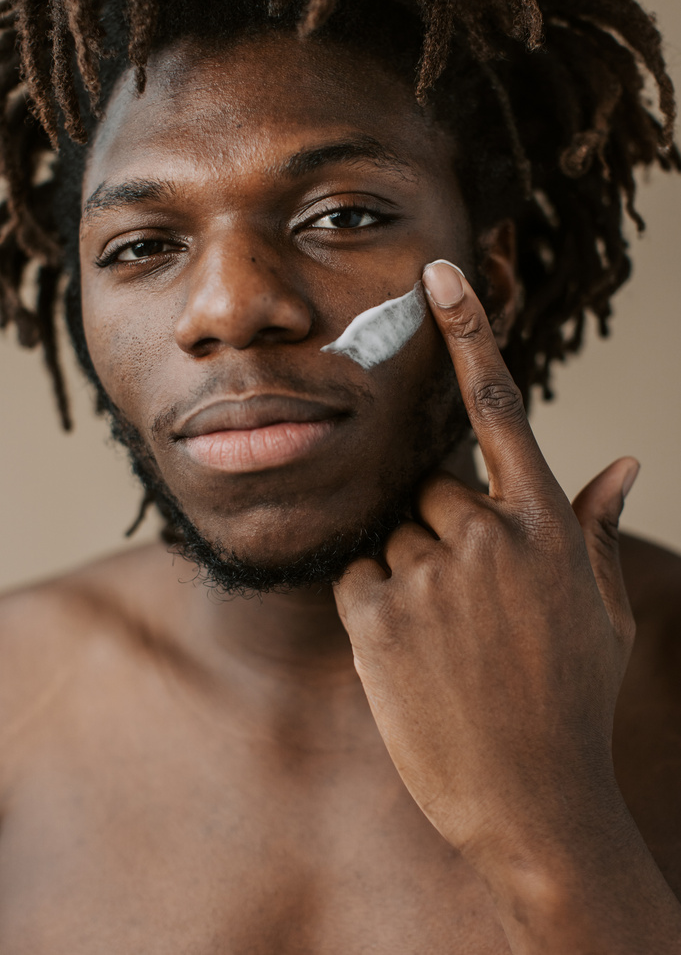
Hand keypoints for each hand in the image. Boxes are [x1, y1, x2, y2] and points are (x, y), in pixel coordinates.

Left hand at [333, 259, 638, 865]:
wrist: (535, 805)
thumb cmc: (570, 702)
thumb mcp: (601, 613)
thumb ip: (596, 529)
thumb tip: (623, 463)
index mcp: (547, 527)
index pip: (502, 407)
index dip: (470, 334)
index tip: (440, 276)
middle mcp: (491, 537)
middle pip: (434, 490)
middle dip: (442, 535)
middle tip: (468, 608)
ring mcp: (433, 577)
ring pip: (394, 536)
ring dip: (410, 578)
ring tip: (447, 645)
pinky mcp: (379, 617)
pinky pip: (358, 577)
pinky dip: (376, 609)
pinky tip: (411, 658)